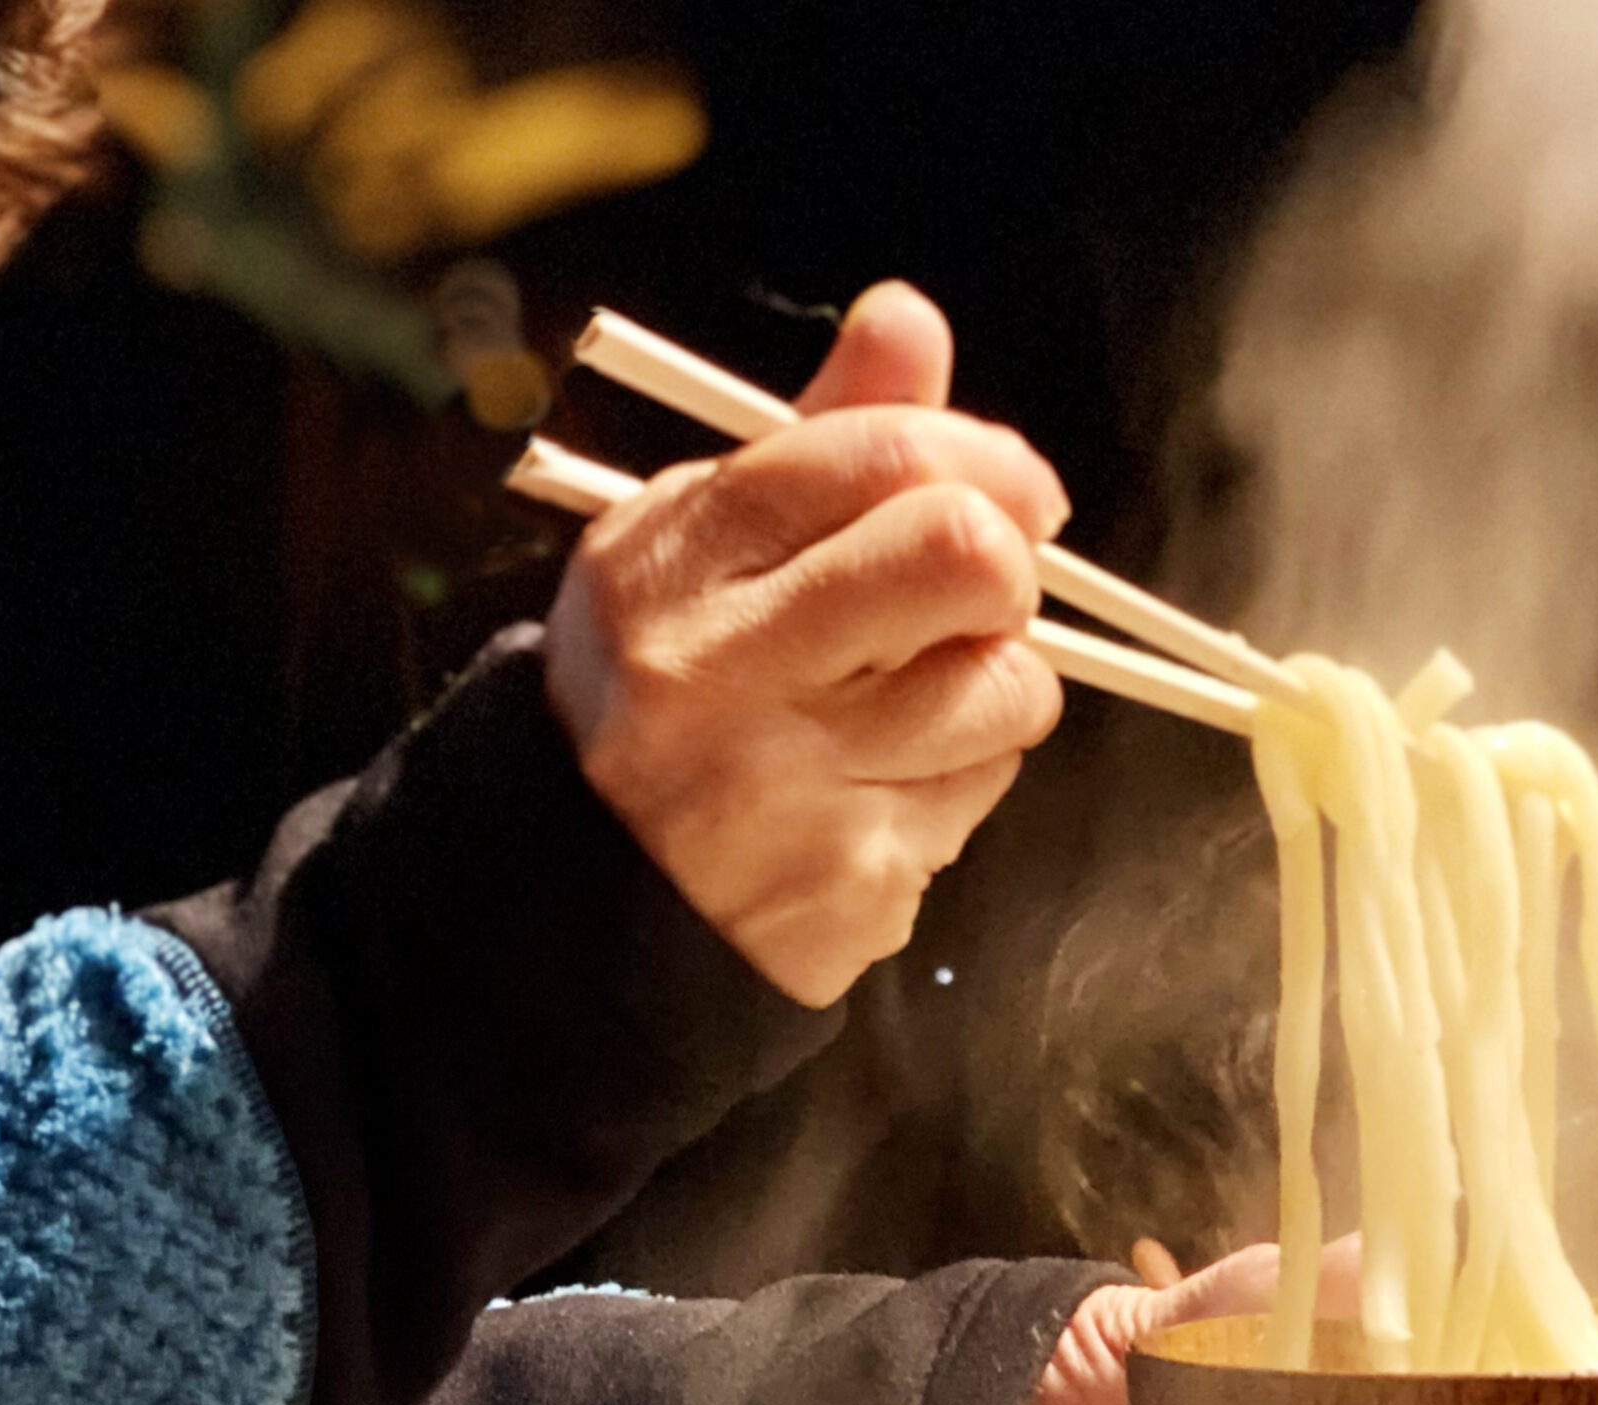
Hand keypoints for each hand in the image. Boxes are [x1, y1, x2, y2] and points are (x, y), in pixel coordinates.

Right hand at [542, 282, 1067, 1006]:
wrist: (582, 893)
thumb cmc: (668, 687)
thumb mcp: (704, 547)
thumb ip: (822, 438)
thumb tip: (908, 319)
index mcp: (670, 563)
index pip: (878, 457)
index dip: (984, 460)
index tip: (1015, 492)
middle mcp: (715, 673)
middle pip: (963, 556)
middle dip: (1009, 567)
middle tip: (985, 593)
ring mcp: (783, 789)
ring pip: (1006, 689)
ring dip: (993, 690)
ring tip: (906, 709)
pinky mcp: (846, 886)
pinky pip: (982, 795)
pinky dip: (958, 783)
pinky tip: (877, 789)